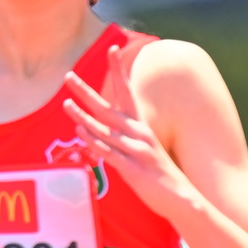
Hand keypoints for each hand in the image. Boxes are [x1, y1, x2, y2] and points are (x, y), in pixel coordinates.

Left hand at [62, 45, 199, 220]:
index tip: (112, 49)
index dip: (119, 71)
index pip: (127, 91)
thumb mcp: (144, 149)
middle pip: (107, 107)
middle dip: (85, 92)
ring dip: (83, 116)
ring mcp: (135, 150)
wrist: (183, 199)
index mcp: (141, 125)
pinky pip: (109, 152)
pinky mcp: (132, 169)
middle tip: (67, 76)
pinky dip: (94, 142)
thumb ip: (124, 138)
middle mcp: (138, 133)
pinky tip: (80, 132)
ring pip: (104, 129)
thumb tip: (100, 130)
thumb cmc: (160, 175)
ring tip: (65, 103)